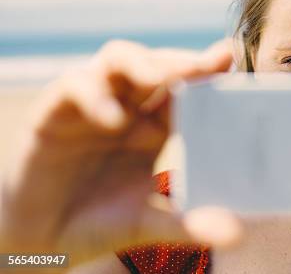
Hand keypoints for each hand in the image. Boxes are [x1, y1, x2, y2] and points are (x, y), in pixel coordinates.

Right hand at [0, 39, 242, 265]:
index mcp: (157, 125)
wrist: (43, 240)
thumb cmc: (101, 222)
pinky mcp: (54, 112)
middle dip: (181, 62)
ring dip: (140, 64)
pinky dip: (94, 95)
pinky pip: (74, 87)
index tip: (232, 59)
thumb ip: (189, 224)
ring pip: (117, 60)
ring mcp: (93, 104)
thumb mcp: (149, 223)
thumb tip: (238, 235)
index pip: (187, 88)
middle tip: (206, 64)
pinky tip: (113, 119)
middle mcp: (129, 107)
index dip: (207, 72)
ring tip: (160, 78)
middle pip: (158, 65)